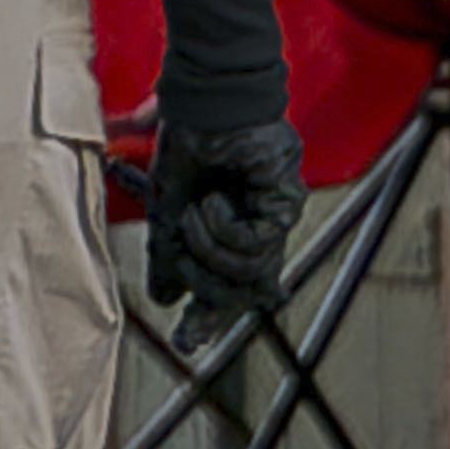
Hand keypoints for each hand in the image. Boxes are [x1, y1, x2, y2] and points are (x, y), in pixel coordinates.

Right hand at [146, 114, 305, 323]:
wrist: (202, 103)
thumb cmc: (188, 143)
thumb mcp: (166, 208)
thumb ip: (168, 256)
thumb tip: (163, 298)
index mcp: (227, 224)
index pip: (224, 282)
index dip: (206, 318)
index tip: (187, 345)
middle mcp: (254, 224)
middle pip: (242, 288)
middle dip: (209, 303)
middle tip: (186, 305)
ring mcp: (272, 214)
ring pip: (243, 270)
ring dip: (207, 246)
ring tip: (196, 212)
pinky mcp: (286, 201)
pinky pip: (254, 244)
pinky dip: (223, 228)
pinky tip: (214, 201)